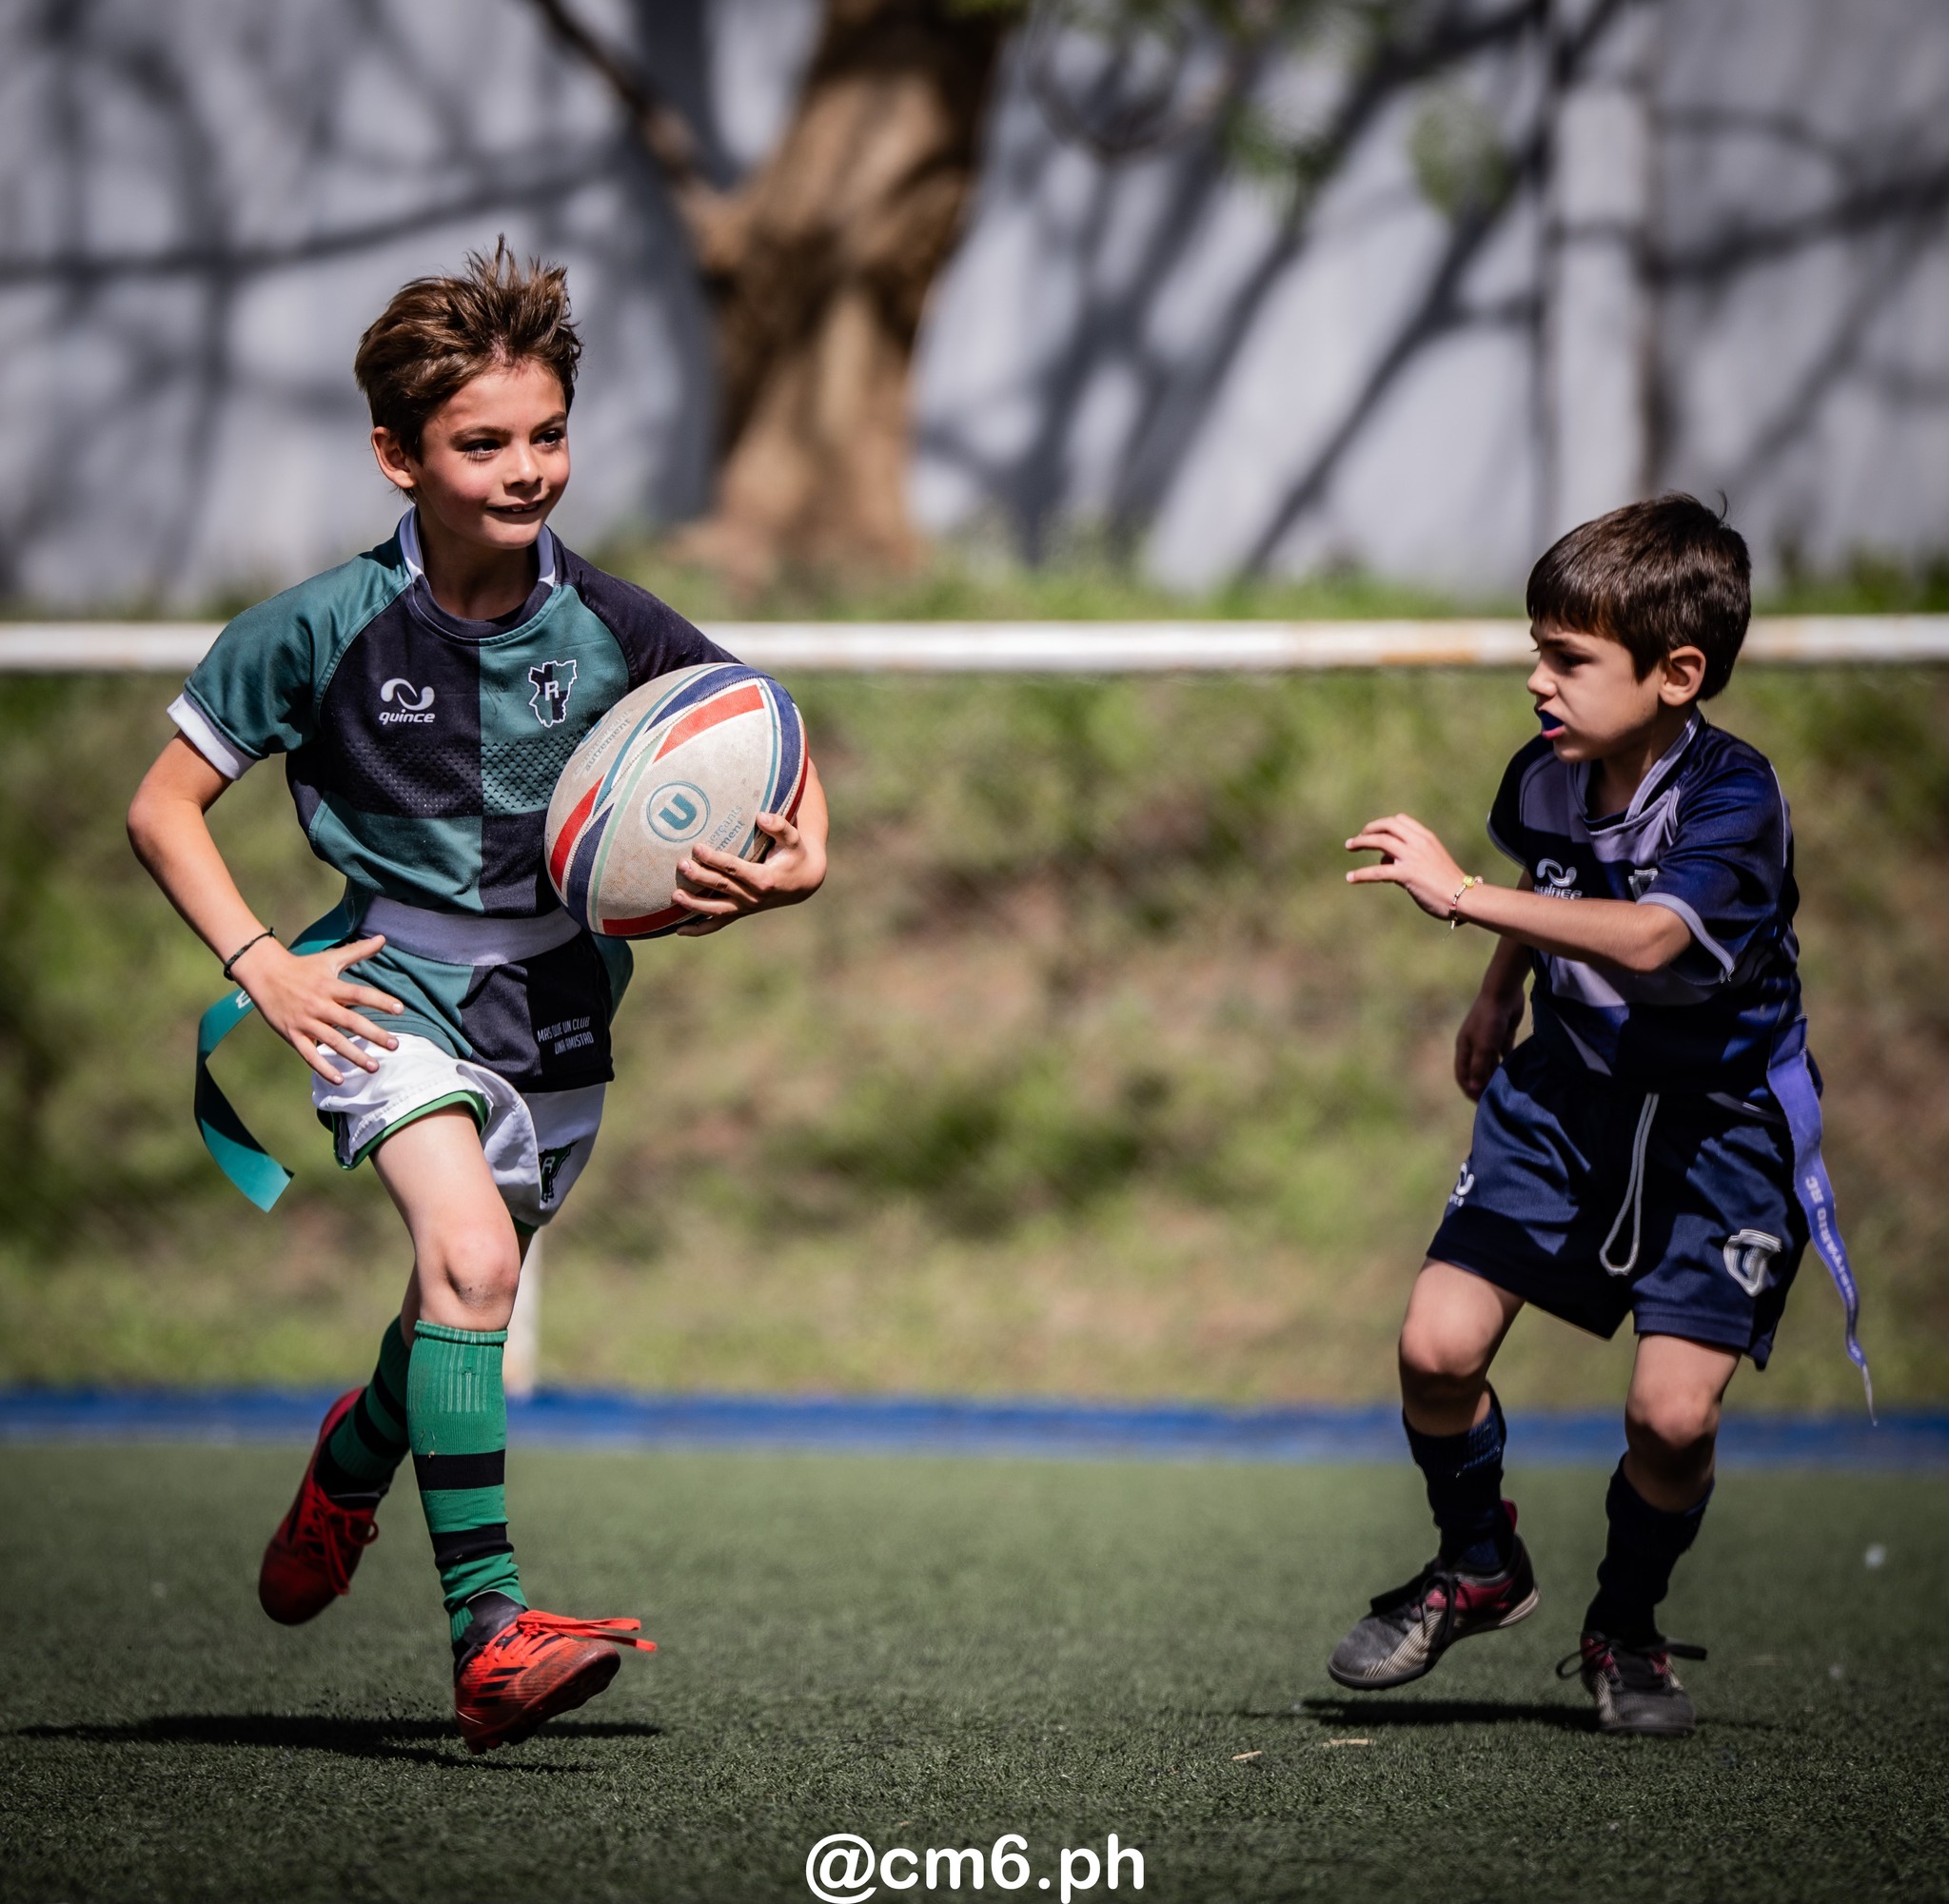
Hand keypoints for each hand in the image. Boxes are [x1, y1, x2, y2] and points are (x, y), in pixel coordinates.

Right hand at [229, 932, 404, 1085]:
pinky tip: (340, 1079)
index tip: (401, 1010)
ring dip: (354, 1055)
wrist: (264, 973)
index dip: (380, 1001)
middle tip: (395, 1046)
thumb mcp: (330, 958)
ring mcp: (305, 1021)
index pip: (360, 994)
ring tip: (374, 1066)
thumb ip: (358, 951)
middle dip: (374, 1034)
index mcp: (330, 986)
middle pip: (350, 1021)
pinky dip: (324, 1068)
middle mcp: (319, 1005)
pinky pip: (309, 1055)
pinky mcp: (292, 1034)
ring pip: (333, 1042)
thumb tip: (383, 938)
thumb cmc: (302, 966)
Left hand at [672, 809, 826, 936]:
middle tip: (681, 864)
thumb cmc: (795, 855)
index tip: (697, 848)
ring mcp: (746, 908)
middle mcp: (754, 897)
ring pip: (716, 909)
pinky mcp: (741, 912)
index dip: (714, 859)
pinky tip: (679, 930)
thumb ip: (779, 826)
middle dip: (699, 877)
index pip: (734, 869)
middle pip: (721, 887)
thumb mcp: (794, 839)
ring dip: (694, 905)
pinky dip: (699, 929)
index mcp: (764, 879)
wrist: (804, 882)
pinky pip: (718, 924)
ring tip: (674, 895)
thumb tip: (761, 816)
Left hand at [1345, 813, 1471, 919]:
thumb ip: (1409, 857)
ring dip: (1361, 843)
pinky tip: (1350, 878)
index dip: (1384, 824)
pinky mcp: (1407, 875)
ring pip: (1380, 841)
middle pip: (1387, 826)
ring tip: (1349, 847)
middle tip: (1356, 839)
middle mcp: (1419, 843)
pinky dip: (1361, 874)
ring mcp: (1412, 857)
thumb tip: (1386, 860)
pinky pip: (1378, 871)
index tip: (1374, 831)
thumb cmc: (1448, 883)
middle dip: (1369, 829)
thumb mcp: (1431, 861)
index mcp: (1426, 838)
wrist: (1464, 897)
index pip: (1400, 820)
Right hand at [1454, 986, 1524, 1100]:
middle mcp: (1474, 1046)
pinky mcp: (1502, 1036)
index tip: (1482, 1103)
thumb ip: (1479, 1067)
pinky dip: (1508, 1064)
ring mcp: (1488, 1041)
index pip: (1463, 1075)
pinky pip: (1504, 1055)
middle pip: (1477, 1071)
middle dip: (1484, 1085)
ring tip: (1507, 1089)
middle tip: (1497, 1100)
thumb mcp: (1483, 1045)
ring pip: (1491, 1064)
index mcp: (1464, 1048)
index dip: (1470, 1090)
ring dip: (1497, 1076)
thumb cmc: (1489, 1019)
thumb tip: (1474, 1089)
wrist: (1503, 992)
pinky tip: (1518, 1073)